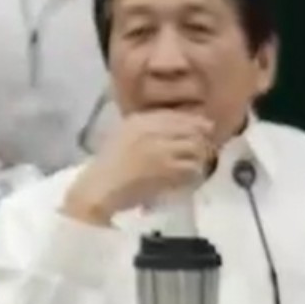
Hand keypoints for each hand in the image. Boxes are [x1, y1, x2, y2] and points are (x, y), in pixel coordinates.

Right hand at [61, 110, 214, 225]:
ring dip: (200, 158)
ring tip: (195, 167)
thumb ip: (146, 129)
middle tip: (204, 151)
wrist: (98, 188)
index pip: (176, 115)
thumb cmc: (108, 167)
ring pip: (196, 147)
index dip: (194, 121)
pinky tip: (187, 179)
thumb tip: (179, 128)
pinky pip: (192, 167)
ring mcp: (159, 148)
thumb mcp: (122, 137)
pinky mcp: (166, 168)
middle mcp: (150, 130)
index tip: (205, 128)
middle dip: (202, 140)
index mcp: (138, 121)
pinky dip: (193, 174)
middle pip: (190, 129)